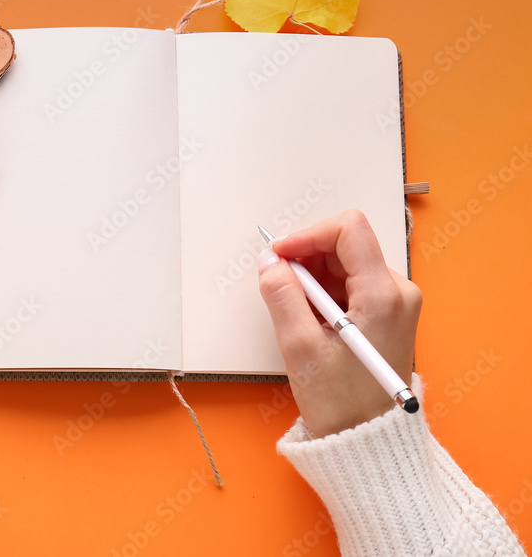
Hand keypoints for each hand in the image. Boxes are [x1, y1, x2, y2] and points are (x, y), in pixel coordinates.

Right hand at [257, 210, 420, 436]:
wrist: (368, 440)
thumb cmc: (340, 402)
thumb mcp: (300, 347)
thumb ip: (282, 295)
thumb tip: (270, 261)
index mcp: (384, 295)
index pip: (348, 229)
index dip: (308, 235)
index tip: (279, 255)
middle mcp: (398, 292)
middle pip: (347, 244)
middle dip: (307, 257)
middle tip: (279, 284)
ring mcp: (396, 303)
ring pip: (346, 263)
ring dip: (314, 277)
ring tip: (295, 310)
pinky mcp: (388, 314)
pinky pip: (351, 283)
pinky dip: (324, 291)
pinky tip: (310, 318)